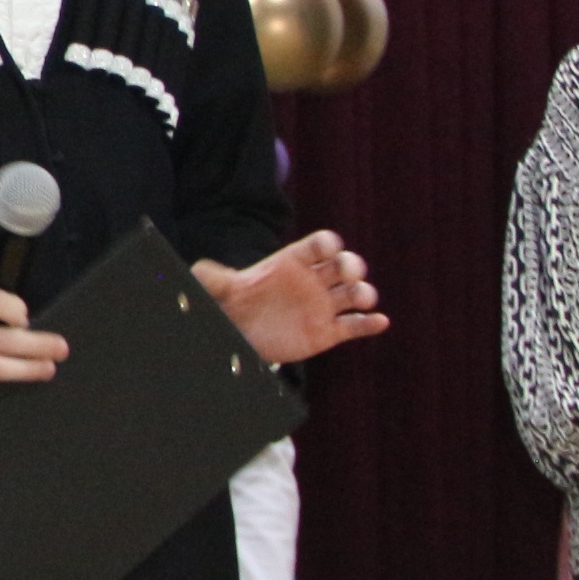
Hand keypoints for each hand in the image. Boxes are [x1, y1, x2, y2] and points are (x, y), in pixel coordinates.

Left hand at [193, 232, 387, 365]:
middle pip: (342, 266)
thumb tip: (198, 270)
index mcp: (294, 262)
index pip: (318, 245)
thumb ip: (212, 277)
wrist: (242, 335)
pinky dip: (369, 324)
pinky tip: (380, 322)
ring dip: (364, 294)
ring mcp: (323, 306)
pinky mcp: (328, 332)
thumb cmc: (236, 305)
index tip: (329, 247)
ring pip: (353, 295)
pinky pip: (354, 326)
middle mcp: (314, 281)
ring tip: (363, 299)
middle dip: (351, 265)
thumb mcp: (220, 290)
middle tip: (349, 272)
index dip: (327, 244)